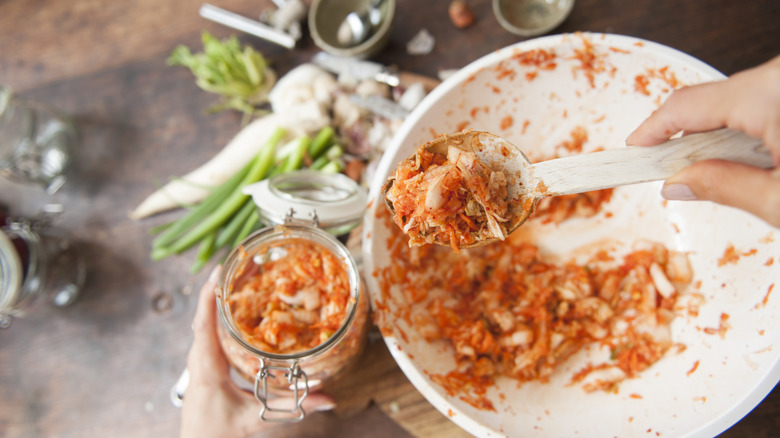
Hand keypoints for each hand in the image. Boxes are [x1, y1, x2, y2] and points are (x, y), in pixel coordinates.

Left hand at [180, 266, 335, 437]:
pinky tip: (243, 304)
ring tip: (247, 275)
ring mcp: (201, 359)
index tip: (220, 270)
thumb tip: (327, 400)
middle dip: (226, 285)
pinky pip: (212, 330)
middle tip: (247, 263)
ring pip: (208, 319)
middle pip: (207, 312)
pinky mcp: (207, 363)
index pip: (203, 322)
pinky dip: (225, 312)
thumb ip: (291, 408)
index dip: (209, 294)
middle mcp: (199, 357)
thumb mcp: (254, 419)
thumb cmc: (215, 434)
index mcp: (205, 365)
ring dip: (226, 296)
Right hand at [627, 55, 779, 226]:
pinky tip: (760, 157)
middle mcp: (778, 75)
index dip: (651, 131)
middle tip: (679, 176)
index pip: (685, 106)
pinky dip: (751, 128)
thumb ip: (725, 188)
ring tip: (731, 173)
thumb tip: (679, 184)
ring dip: (724, 138)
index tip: (633, 151)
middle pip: (709, 102)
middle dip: (691, 142)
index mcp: (769, 93)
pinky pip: (761, 98)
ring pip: (736, 100)